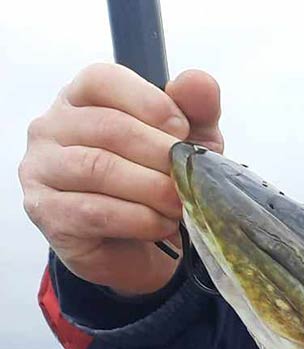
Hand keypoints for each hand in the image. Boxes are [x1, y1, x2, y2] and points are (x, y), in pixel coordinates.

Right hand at [18, 64, 224, 295]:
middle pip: (108, 126)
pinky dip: (140, 220)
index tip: (184, 132)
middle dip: (160, 155)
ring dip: (152, 190)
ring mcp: (41, 168)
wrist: (143, 247)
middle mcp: (50, 127)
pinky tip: (161, 226)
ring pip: (99, 168)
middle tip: (188, 179)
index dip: (151, 103)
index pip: (102, 79)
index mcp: (80, 99)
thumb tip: (198, 80)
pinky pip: (94, 211)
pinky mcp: (44, 211)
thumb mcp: (188, 143)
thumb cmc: (158, 182)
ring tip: (179, 206)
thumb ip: (196, 110)